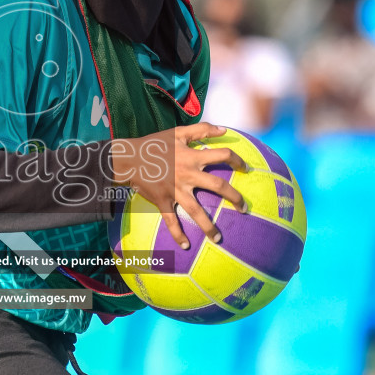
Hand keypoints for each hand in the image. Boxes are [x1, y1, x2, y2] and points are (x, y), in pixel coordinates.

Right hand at [110, 123, 245, 248]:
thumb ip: (202, 129)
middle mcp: (187, 174)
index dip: (237, 160)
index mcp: (193, 156)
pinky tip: (186, 245)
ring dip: (208, 226)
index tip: (246, 169)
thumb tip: (224, 130)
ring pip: (195, 210)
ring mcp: (175, 189)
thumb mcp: (178, 132)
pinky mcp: (162, 200)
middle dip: (234, 198)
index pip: (222, 155)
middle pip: (218, 186)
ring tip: (218, 239)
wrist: (128, 158)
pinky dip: (177, 234)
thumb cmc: (154, 144)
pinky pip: (171, 220)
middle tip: (244, 209)